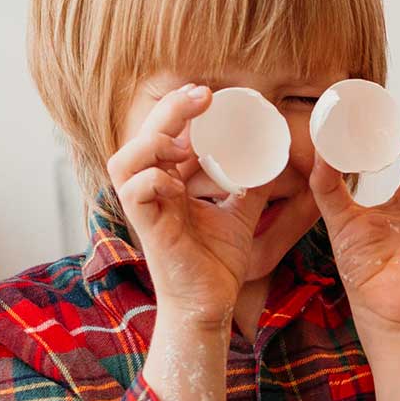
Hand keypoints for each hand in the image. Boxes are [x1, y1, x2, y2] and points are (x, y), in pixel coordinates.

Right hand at [108, 84, 266, 326]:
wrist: (211, 305)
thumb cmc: (216, 264)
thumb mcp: (240, 215)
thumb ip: (250, 187)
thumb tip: (275, 159)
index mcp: (170, 184)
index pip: (165, 136)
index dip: (181, 111)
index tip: (210, 95)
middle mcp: (152, 192)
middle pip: (143, 137)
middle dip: (170, 110)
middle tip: (203, 96)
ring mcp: (146, 209)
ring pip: (124, 159)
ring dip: (153, 142)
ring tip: (184, 146)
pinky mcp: (147, 228)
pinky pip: (134, 191)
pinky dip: (153, 179)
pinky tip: (178, 184)